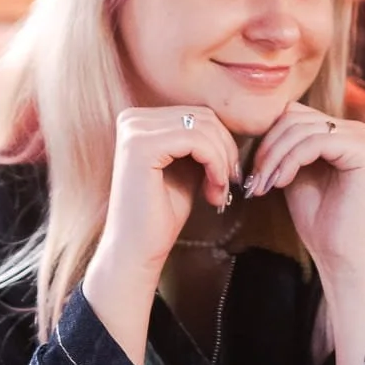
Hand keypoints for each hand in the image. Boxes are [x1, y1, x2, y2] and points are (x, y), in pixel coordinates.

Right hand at [83, 107, 239, 350]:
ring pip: (204, 128)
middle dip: (225, 151)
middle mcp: (132, 119)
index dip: (222, 143)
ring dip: (222, 162)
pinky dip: (215, 164)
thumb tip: (231, 127)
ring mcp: (134, 131)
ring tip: (218, 192)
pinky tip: (212, 191)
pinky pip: (197, 141)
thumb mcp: (187, 168)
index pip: (198, 114)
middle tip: (226, 186)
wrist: (136, 250)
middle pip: (204, 117)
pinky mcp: (140, 147)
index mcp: (140, 121)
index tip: (226, 177)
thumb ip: (201, 143)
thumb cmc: (161, 213)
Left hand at [246, 103, 364, 280]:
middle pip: (294, 117)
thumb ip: (285, 149)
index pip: (292, 115)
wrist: (343, 256)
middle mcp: (354, 129)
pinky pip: (315, 142)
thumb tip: (255, 127)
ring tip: (264, 186)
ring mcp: (361, 138)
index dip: (267, 140)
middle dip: (267, 148)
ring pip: (301, 128)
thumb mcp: (295, 175)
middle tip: (254, 181)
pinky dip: (290, 161)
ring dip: (274, 157)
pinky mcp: (363, 151)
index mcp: (339, 132)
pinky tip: (281, 184)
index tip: (252, 173)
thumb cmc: (320, 222)